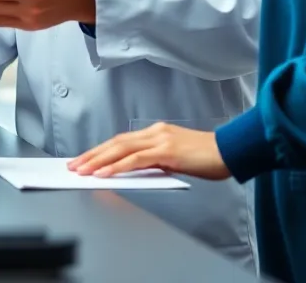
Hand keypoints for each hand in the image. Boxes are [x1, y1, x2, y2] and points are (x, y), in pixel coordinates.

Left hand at [67, 123, 231, 180]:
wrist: (231, 152)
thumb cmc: (208, 158)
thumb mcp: (176, 159)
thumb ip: (156, 162)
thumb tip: (135, 172)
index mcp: (157, 132)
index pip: (122, 140)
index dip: (101, 150)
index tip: (85, 160)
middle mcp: (156, 132)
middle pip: (116, 142)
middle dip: (92, 154)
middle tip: (74, 165)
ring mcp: (161, 139)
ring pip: (121, 149)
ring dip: (99, 161)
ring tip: (82, 171)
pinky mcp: (167, 151)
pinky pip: (136, 159)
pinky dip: (117, 166)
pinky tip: (105, 174)